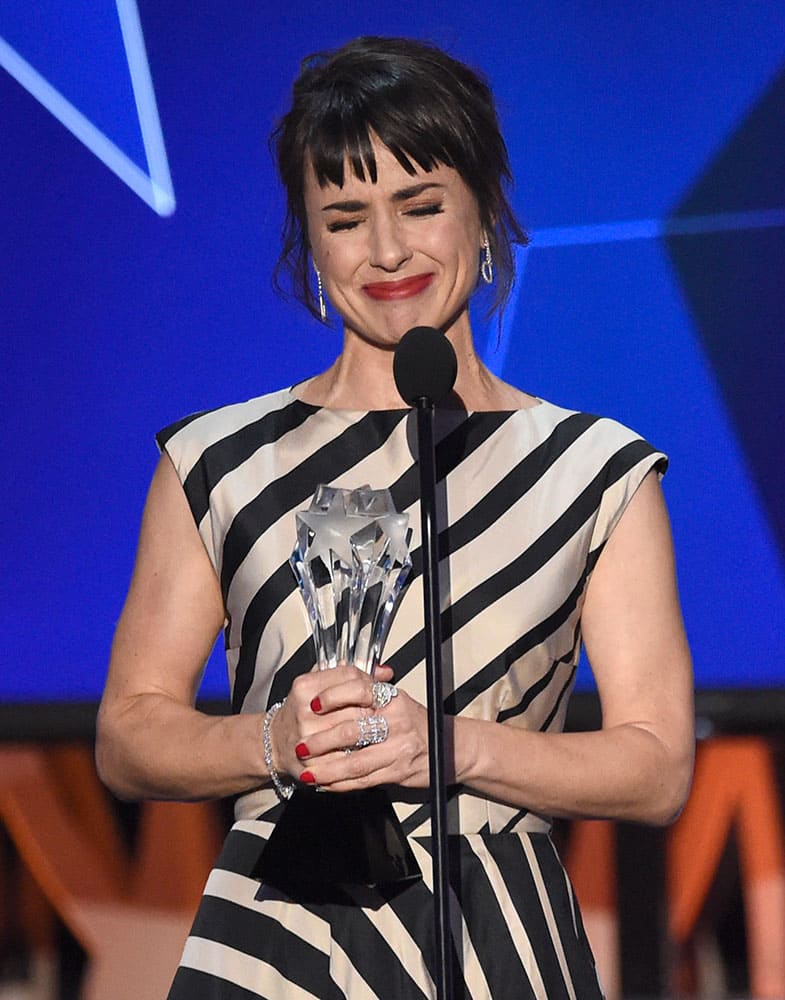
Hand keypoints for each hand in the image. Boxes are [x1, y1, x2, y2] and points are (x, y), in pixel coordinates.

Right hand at [269, 663, 394, 779]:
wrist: (275, 743)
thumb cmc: (299, 713)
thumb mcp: (317, 684)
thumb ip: (347, 674)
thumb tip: (383, 672)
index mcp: (306, 687)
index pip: (350, 676)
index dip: (368, 681)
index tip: (372, 688)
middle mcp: (306, 711)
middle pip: (358, 704)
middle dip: (374, 708)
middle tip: (376, 711)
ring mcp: (310, 738)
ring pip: (357, 732)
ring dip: (370, 731)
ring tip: (370, 729)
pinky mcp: (315, 762)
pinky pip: (350, 757)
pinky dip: (361, 752)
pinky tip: (361, 747)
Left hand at [290, 670, 431, 791]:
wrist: (449, 746)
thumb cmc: (415, 721)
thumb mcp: (394, 699)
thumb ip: (365, 688)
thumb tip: (332, 673)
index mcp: (391, 697)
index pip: (359, 689)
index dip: (333, 696)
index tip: (313, 704)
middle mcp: (396, 720)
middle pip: (352, 730)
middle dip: (321, 741)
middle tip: (300, 746)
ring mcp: (398, 748)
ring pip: (355, 761)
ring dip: (327, 770)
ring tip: (307, 772)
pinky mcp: (398, 771)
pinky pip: (364, 780)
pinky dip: (341, 784)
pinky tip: (326, 784)